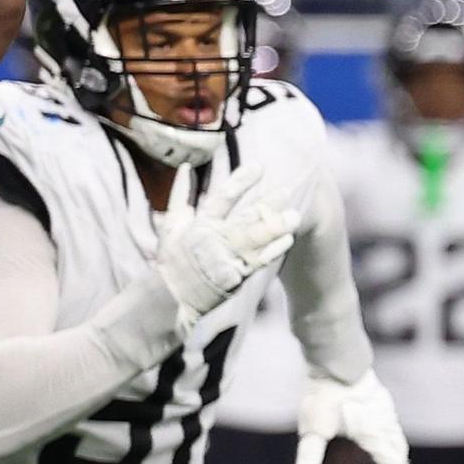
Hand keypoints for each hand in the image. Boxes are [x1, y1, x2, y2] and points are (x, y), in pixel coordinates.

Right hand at [152, 162, 298, 324]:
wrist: (169, 297)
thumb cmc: (172, 259)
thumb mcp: (170, 226)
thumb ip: (180, 196)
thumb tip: (186, 168)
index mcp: (200, 225)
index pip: (222, 198)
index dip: (241, 181)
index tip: (259, 167)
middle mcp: (215, 239)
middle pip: (245, 219)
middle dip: (267, 205)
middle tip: (287, 190)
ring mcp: (226, 258)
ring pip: (254, 240)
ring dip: (275, 227)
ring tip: (294, 215)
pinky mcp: (236, 276)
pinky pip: (258, 262)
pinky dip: (273, 250)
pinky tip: (288, 240)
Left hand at [294, 368, 412, 463]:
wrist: (336, 360)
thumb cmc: (324, 395)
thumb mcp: (314, 427)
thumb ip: (310, 453)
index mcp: (374, 436)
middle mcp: (385, 426)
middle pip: (398, 455)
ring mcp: (385, 412)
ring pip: (397, 440)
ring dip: (397, 458)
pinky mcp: (381, 402)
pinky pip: (393, 427)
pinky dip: (393, 441)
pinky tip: (384, 439)